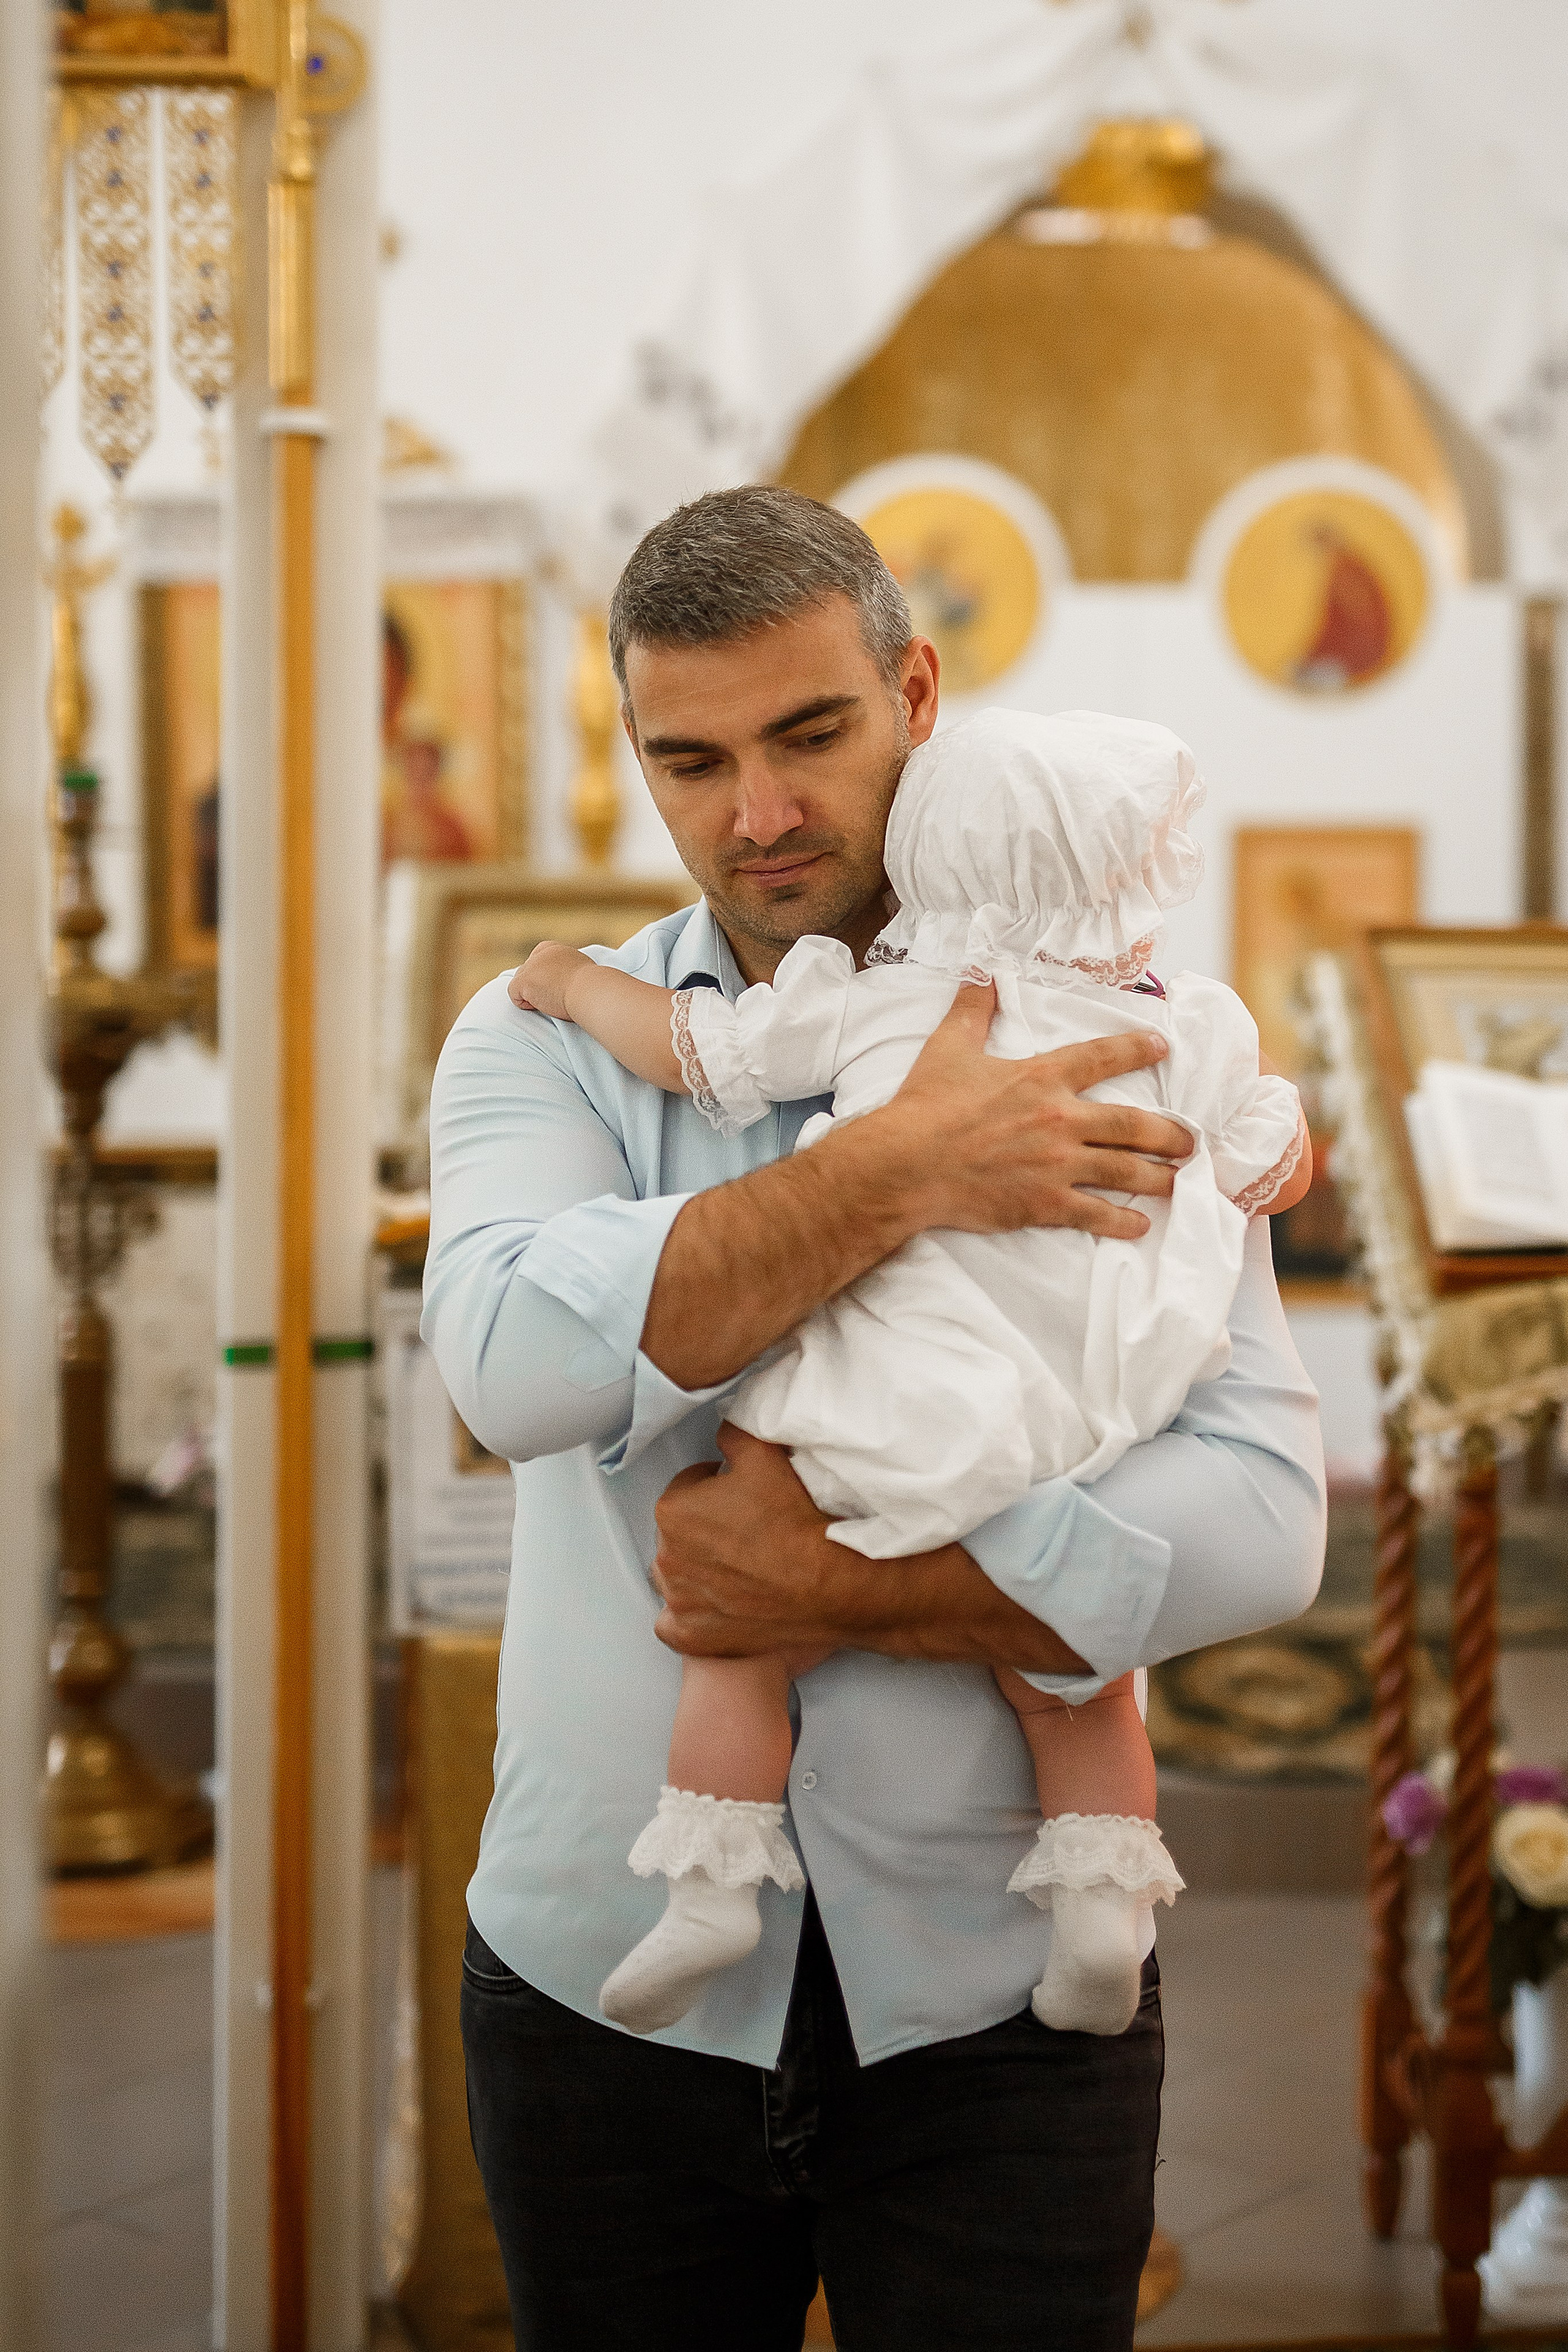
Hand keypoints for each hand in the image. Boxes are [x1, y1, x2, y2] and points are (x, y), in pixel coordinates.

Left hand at [509, 942, 588, 1020]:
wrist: (590, 991)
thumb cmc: (591, 988)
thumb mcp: (580, 972)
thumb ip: (566, 972)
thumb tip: (565, 981)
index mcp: (556, 949)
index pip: (538, 961)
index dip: (543, 977)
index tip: (556, 987)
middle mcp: (541, 953)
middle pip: (528, 973)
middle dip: (537, 986)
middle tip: (556, 996)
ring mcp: (531, 966)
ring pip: (521, 984)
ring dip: (533, 995)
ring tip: (552, 1000)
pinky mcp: (524, 980)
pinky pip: (515, 995)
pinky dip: (525, 1004)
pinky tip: (543, 1005)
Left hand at [652, 1427, 840, 1656]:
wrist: (826, 1584)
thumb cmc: (794, 1523)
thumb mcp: (765, 1454)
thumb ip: (733, 1434)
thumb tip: (722, 1431)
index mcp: (673, 1510)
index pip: (687, 1489)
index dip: (715, 1490)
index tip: (740, 1499)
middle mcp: (665, 1557)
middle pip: (680, 1535)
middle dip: (704, 1531)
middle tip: (745, 1534)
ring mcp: (676, 1601)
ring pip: (677, 1578)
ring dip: (698, 1571)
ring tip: (739, 1569)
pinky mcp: (690, 1636)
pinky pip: (675, 1625)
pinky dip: (691, 1617)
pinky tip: (718, 1606)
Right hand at [866, 980, 1193, 1241]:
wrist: (905, 1164)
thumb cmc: (924, 1106)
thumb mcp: (949, 1046)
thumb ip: (972, 1007)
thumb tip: (980, 970)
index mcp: (1041, 1078)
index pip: (1102, 1057)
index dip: (1137, 1049)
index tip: (1162, 1047)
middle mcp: (1059, 1119)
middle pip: (1133, 1125)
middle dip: (1170, 1134)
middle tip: (1191, 1141)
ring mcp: (1056, 1165)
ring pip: (1125, 1171)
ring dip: (1159, 1178)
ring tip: (1179, 1181)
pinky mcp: (1044, 1204)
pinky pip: (1095, 1214)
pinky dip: (1122, 1222)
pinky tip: (1140, 1226)